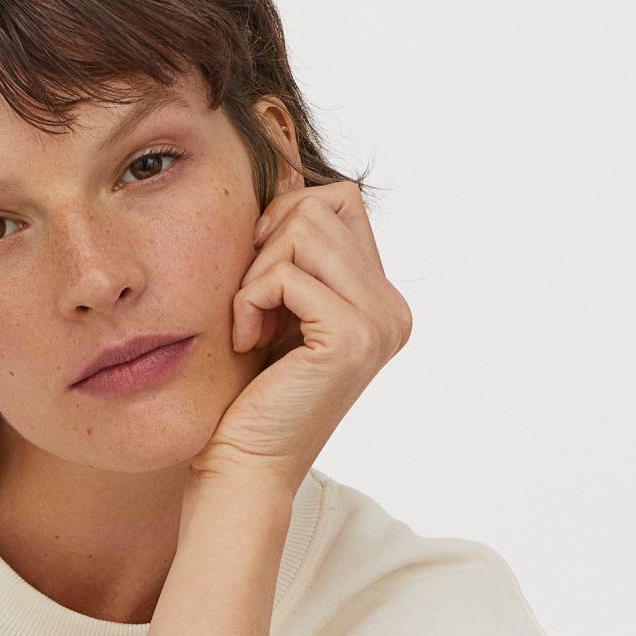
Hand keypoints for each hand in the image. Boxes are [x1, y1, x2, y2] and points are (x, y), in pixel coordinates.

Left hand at [188, 176, 412, 495]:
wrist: (243, 467)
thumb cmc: (247, 393)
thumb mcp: (278, 306)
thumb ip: (297, 249)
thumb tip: (286, 167)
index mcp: (381, 300)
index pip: (341, 200)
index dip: (287, 222)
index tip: (259, 279)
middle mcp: (393, 310)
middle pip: (326, 204)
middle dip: (271, 244)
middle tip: (251, 303)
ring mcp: (379, 324)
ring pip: (306, 229)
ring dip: (258, 272)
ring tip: (251, 323)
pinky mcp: (351, 339)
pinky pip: (288, 274)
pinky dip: (252, 299)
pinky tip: (248, 341)